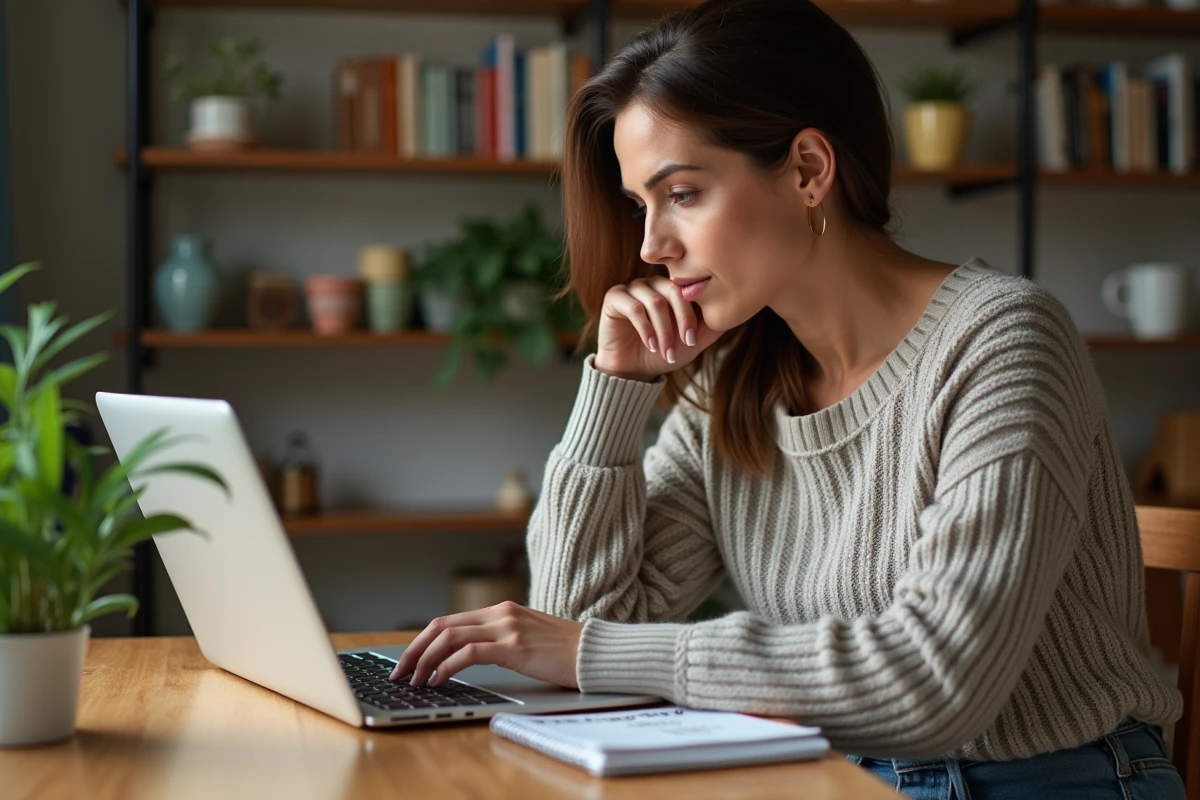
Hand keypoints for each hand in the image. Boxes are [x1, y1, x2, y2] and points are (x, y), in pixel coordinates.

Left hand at [389, 601, 584, 689]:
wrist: (595, 651)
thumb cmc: (564, 651)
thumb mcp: (527, 638)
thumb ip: (500, 639)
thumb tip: (467, 657)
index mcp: (501, 610)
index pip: (448, 621)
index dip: (422, 640)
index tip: (408, 660)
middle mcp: (500, 613)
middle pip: (441, 626)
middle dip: (414, 650)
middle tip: (399, 672)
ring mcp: (507, 627)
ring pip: (449, 637)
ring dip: (425, 660)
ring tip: (415, 680)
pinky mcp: (514, 646)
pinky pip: (469, 653)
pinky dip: (447, 667)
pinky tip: (440, 680)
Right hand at [593, 275, 722, 381]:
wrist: (633, 371)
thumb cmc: (663, 353)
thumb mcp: (692, 342)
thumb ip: (711, 327)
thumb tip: (733, 311)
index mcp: (671, 289)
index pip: (688, 290)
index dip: (692, 314)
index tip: (693, 339)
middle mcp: (652, 284)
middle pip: (673, 291)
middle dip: (681, 320)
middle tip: (684, 343)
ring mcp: (632, 288)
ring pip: (654, 302)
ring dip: (663, 330)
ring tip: (665, 350)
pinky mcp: (614, 297)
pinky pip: (634, 308)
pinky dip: (645, 329)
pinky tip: (650, 345)